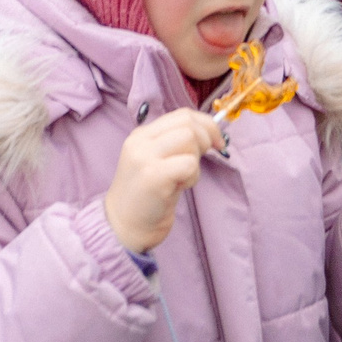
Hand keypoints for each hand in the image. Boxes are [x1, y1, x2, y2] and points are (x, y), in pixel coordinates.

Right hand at [103, 108, 222, 253]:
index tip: (217, 142)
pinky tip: (180, 188)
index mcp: (142, 135)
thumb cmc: (148, 197)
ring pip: (189, 139)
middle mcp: (140, 141)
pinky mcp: (153, 176)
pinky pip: (189, 164)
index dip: (206, 124)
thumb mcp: (157, 161)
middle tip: (204, 160)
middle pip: (187, 123)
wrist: (124, 227)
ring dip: (196, 160)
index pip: (181, 115)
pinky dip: (193, 176)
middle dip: (206, 139)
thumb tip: (211, 132)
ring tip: (183, 178)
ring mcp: (145, 157)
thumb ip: (175, 144)